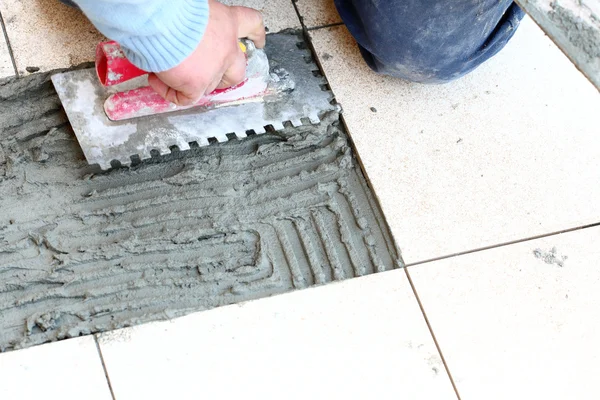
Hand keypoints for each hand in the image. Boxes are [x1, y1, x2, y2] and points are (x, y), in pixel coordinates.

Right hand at [148, 0, 265, 105]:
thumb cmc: (170, 8)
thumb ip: (198, 25)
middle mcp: (226, 48)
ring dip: (189, 82)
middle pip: (237, 71)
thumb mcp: (195, 9)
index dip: (256, 35)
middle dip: (226, 78)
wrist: (159, 18)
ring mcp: (214, 70)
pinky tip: (156, 80)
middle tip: (210, 75)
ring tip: (165, 69)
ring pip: (208, 86)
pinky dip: (170, 92)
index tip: (258, 41)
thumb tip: (187, 38)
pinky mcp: (196, 85)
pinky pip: (186, 98)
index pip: (251, 25)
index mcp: (226, 22)